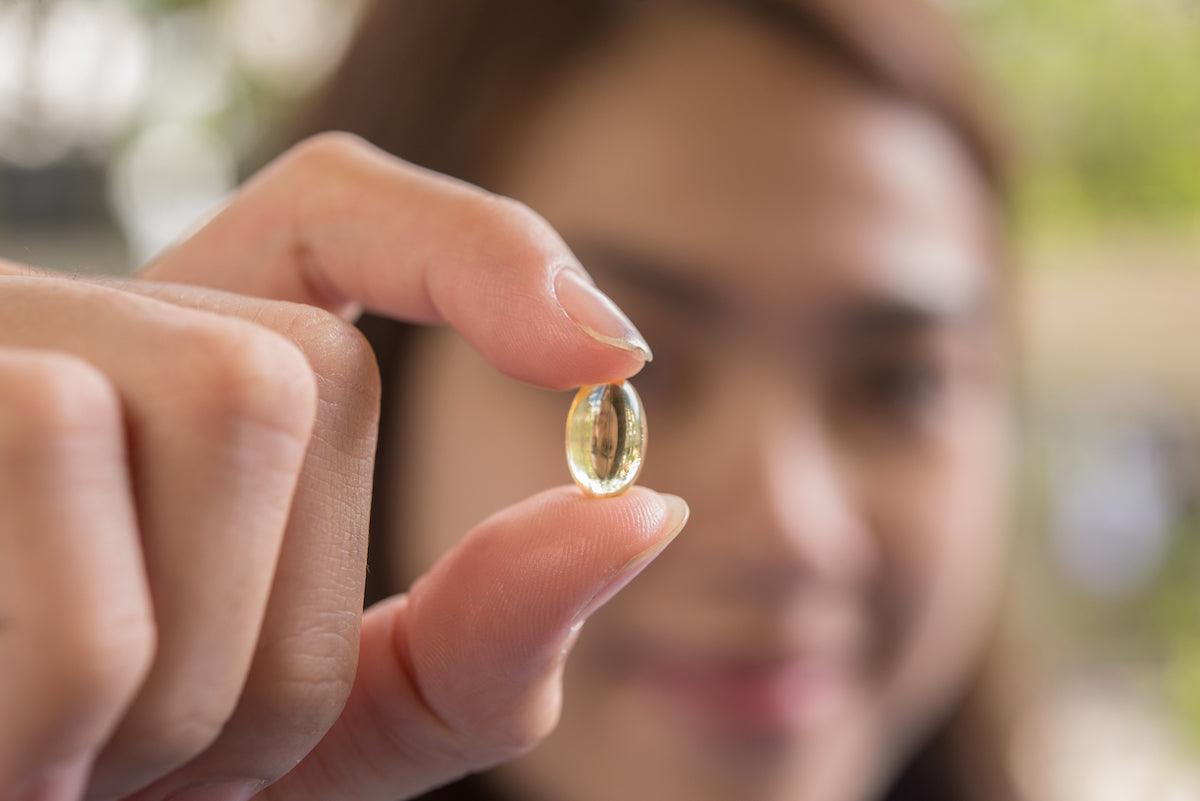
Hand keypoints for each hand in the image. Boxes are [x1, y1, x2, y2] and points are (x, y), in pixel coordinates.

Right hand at [0, 133, 688, 800]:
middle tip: (150, 761)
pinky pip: (60, 452)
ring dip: (179, 671)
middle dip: (277, 631)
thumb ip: (476, 645)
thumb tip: (646, 514)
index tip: (609, 355)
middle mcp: (73, 319)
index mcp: (172, 381)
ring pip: (229, 396)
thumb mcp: (324, 729)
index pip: (333, 214)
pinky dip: (60, 681)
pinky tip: (1, 746)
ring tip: (62, 758)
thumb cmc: (131, 778)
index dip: (476, 253)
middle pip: (306, 367)